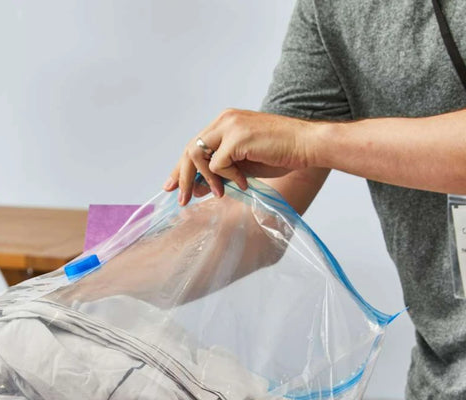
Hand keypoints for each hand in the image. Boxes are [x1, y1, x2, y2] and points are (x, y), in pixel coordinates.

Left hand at [163, 109, 317, 204]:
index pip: (194, 145)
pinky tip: (244, 182)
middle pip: (190, 150)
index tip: (171, 186)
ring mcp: (230, 126)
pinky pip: (218, 164)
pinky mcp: (237, 137)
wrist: (307, 146)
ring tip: (220, 192)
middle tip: (182, 199)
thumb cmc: (280, 154)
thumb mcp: (242, 167)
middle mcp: (224, 120)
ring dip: (206, 179)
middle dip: (182, 177)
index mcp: (225, 123)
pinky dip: (228, 178)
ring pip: (197, 155)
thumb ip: (219, 173)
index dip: (180, 167)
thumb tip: (196, 189)